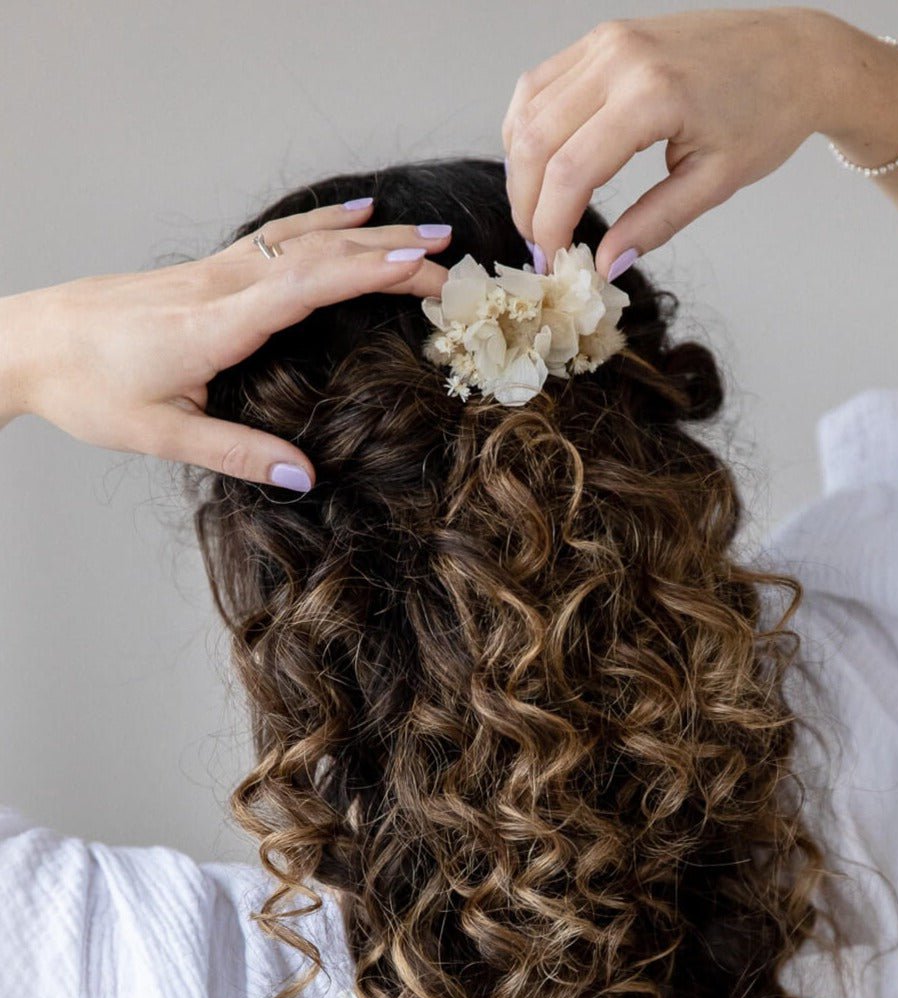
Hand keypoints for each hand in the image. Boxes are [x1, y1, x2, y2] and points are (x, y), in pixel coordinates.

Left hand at [0, 202, 450, 490]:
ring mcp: (216, 270)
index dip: (367, 273)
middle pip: (319, 254)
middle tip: (451, 260)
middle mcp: (221, 286)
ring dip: (370, 232)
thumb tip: (304, 478)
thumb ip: (237, 454)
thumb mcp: (159, 435)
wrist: (27, 341)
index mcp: (214, 326)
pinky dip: (326, 223)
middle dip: (391, 252)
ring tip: (424, 230)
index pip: (305, 286)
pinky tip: (354, 214)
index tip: (423, 266)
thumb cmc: (87, 388)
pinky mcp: (211, 269)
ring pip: (305, 238)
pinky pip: (281, 237)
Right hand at [501, 6, 835, 278]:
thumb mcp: (714, 183)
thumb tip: (606, 265)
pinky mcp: (601, 38)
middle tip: (541, 244)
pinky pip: (539, 86)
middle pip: (536, 142)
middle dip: (528, 204)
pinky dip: (528, 131)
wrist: (797, 55)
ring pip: (527, 112)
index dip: (551, 224)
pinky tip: (541, 166)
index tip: (555, 259)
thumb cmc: (767, 115)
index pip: (570, 171)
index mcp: (653, 95)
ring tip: (539, 211)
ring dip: (521, 170)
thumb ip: (654, 224)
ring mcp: (605, 41)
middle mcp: (619, 58)